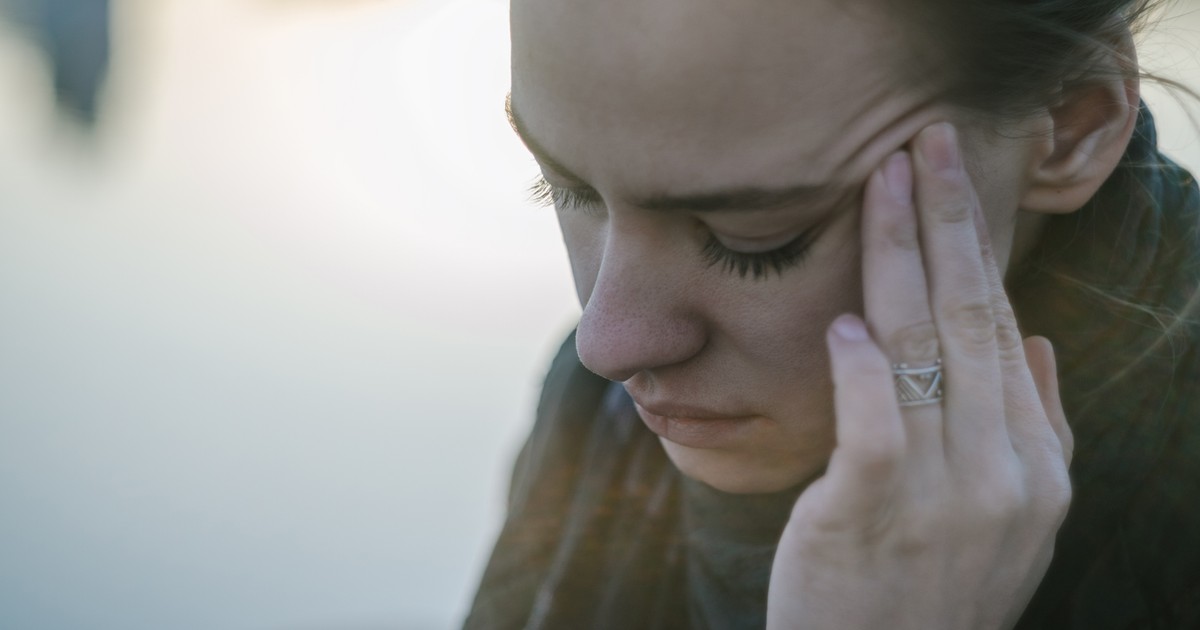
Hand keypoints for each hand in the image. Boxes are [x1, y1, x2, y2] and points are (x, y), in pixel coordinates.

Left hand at [766, 123, 1073, 629]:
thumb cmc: (930, 591)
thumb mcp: (1013, 522)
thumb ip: (1033, 431)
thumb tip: (1033, 341)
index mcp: (1038, 468)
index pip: (999, 329)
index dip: (974, 246)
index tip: (947, 180)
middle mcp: (1003, 476)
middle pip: (969, 319)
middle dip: (945, 221)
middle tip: (923, 144)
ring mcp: (941, 496)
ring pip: (922, 349)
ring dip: (898, 256)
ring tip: (881, 184)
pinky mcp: (870, 515)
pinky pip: (873, 422)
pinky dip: (861, 365)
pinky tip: (847, 318)